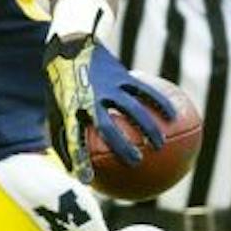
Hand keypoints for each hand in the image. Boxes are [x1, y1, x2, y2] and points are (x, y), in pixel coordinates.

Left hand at [44, 32, 167, 181]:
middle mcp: (89, 98)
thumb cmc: (63, 89)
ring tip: (160, 145)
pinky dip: (159, 103)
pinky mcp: (121, 76)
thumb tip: (76, 176)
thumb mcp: (55, 113)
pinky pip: (144, 91)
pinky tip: (174, 116)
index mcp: (70, 111)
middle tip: (136, 163)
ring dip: (147, 127)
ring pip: (131, 108)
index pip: (72, 139)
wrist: (70, 49)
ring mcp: (107, 86)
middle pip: (106, 125)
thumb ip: (65, 141)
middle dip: (122, 145)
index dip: (78, 160)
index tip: (87, 181)